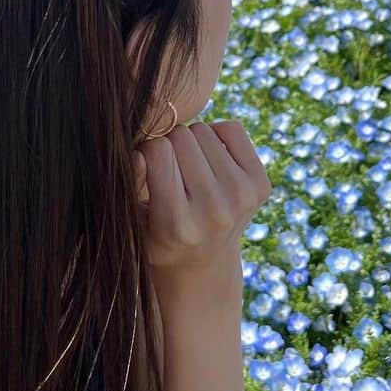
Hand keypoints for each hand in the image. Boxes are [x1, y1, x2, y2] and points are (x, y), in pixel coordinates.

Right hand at [132, 120, 270, 273]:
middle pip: (180, 136)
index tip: (147, 168)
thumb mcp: (133, 220)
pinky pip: (231, 129)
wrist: (203, 262)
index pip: (156, 151)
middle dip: (168, 145)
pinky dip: (216, 135)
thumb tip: (141, 150)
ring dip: (191, 143)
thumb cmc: (157, 236)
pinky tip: (209, 160)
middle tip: (168, 170)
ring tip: (188, 170)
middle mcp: (214, 211)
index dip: (146, 152)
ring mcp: (242, 197)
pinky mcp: (260, 185)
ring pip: (203, 130)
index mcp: (177, 224)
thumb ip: (130, 184)